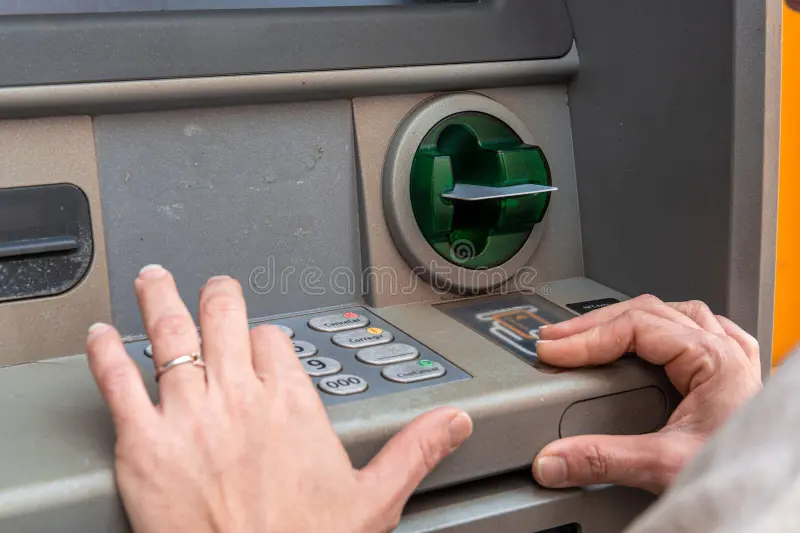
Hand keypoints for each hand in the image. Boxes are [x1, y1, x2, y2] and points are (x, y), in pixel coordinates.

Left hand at [86, 265, 472, 532]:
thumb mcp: (373, 500)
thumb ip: (414, 450)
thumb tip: (452, 423)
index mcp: (292, 405)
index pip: (275, 341)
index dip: (267, 338)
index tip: (263, 343)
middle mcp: (239, 398)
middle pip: (225, 318)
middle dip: (219, 296)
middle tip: (214, 287)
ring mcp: (188, 416)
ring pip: (171, 335)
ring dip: (160, 300)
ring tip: (153, 279)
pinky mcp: (143, 444)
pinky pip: (117, 382)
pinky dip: (105, 352)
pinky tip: (100, 335)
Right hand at [533, 295, 761, 493]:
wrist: (774, 500)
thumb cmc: (743, 475)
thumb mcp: (664, 467)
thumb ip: (602, 459)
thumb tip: (552, 458)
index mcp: (713, 359)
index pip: (633, 327)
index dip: (585, 337)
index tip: (552, 350)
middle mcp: (724, 351)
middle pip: (648, 312)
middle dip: (595, 325)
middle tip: (557, 339)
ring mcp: (731, 359)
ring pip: (673, 314)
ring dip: (628, 319)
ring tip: (594, 330)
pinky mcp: (732, 375)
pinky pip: (699, 329)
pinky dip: (665, 326)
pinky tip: (655, 335)